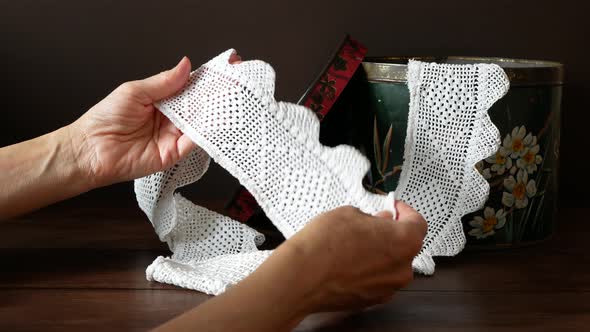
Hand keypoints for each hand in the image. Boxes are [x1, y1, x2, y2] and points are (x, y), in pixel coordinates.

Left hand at [68, 52, 242, 187]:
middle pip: (201, 104)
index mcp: (162, 98)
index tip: (226, 67)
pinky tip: (215, 123)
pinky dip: (206, 134)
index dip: (208, 78)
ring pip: (202, 123)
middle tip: (236, 83)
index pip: (191, 86)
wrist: (90, 150)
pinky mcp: (174, 153)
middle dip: (218, 94)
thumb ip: (164, 82)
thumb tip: (186, 65)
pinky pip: (195, 143)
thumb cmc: (104, 119)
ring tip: (232, 100)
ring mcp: (174, 135)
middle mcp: (171, 117)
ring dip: (216, 112)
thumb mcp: (135, 91)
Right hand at [284, 201, 426, 311]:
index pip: (417, 223)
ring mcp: (387, 288)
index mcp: (404, 242)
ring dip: (379, 253)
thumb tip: (377, 222)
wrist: (301, 277)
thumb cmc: (324, 246)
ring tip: (353, 244)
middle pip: (405, 246)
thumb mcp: (349, 214)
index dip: (405, 212)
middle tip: (372, 224)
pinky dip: (367, 270)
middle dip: (391, 233)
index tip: (395, 208)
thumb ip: (372, 218)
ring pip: (390, 265)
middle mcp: (401, 269)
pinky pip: (376, 280)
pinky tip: (347, 261)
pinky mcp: (371, 300)